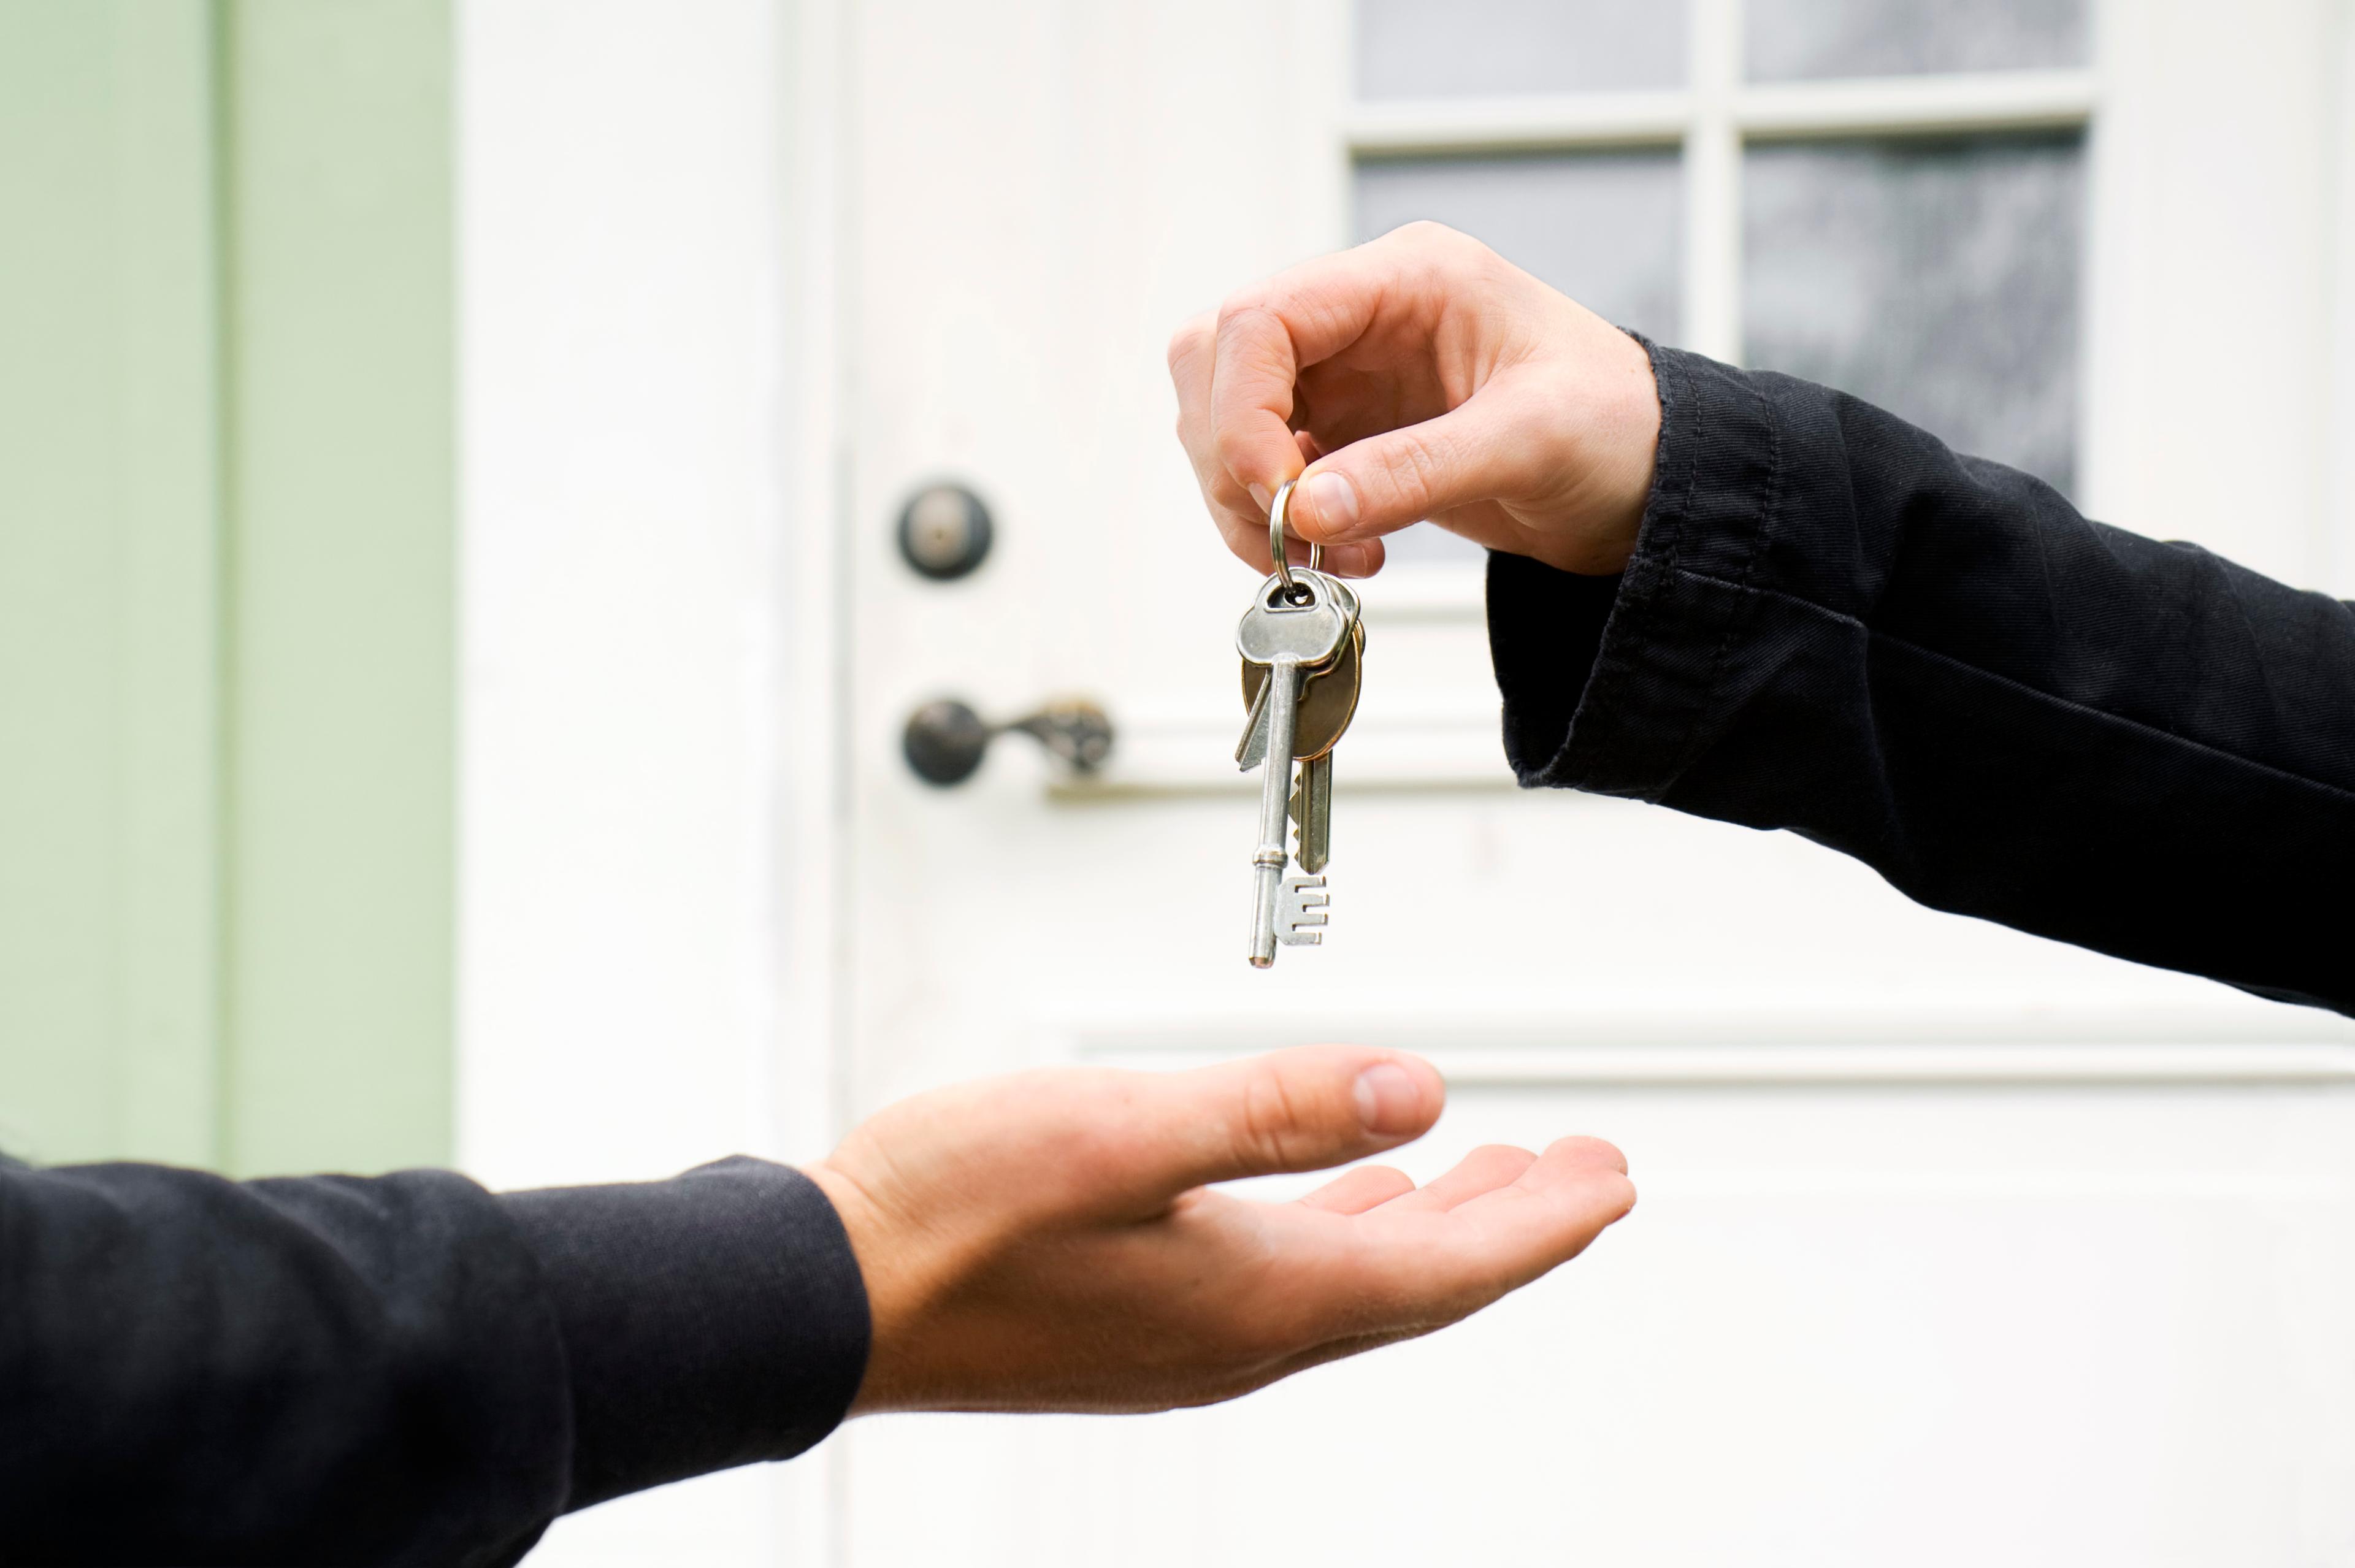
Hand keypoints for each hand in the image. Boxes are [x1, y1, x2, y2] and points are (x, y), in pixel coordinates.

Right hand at [802, 1045, 1633, 1414]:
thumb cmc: (952, 1214)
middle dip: (1509, 1225)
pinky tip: (1330, 1197)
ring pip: (1350, 1277)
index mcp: (1255, 1297)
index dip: (1539, 1222)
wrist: (820, 1297)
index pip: (1444, 1266)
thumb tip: (1423, 1091)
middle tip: (1584, 1178)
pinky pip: (1281, 1277)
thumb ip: (1273, 1111)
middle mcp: (1236, 1335)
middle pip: (1415, 1280)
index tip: (1612, 1181)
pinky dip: (1337, 1228)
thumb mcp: (1120, 1135)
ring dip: (1428, 1223)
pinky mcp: (1133, 1321)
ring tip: (1486, 1177)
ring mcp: (1184, 1336)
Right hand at [1167, 221, 1660, 577]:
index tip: (1277, 492)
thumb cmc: (1619, 428)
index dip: (1241, 407)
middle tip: (1286, 528)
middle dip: (1232, 455)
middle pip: (1220, 361)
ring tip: (1327, 549)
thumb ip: (1414, 471)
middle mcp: (1361, 316)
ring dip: (1247, 498)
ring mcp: (1346, 373)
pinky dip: (1278, 521)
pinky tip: (1343, 548)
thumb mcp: (1529, 444)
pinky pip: (1263, 470)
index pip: (1262, 318)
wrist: (1649, 482)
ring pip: (1225, 418)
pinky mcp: (1345, 431)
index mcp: (1407, 279)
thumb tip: (1308, 507)